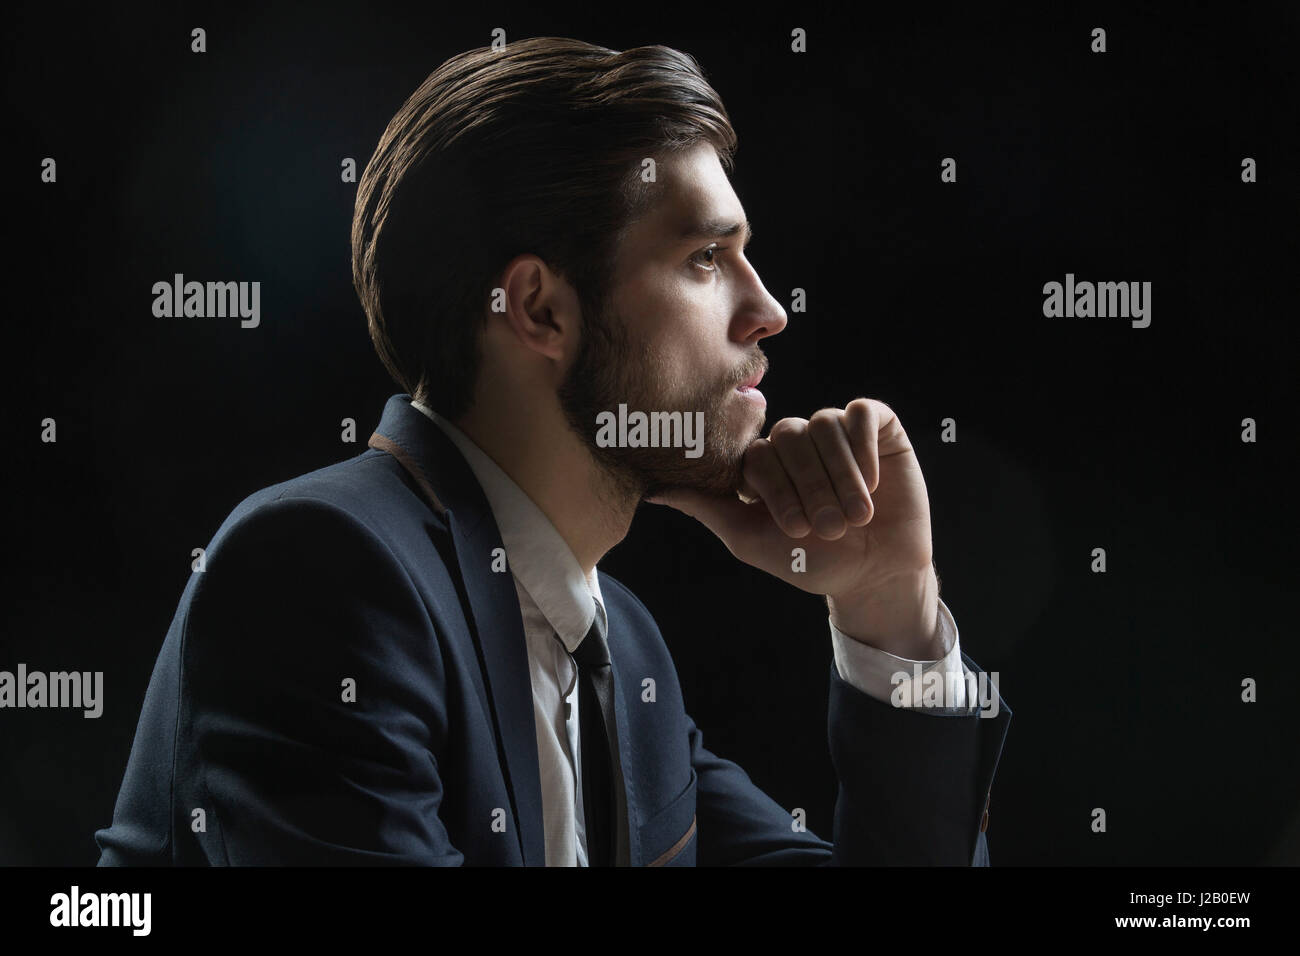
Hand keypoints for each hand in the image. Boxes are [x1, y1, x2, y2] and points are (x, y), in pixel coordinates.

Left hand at [648, 399, 942, 655]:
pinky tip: (873, 483)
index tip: (795, 530)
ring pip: (825, 425)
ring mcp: (835, 430)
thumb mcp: (751, 540)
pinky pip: (863, 413)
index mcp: (765, 462)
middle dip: (810, 488)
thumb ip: (706, 508)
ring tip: (855, 516)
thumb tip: (652, 488)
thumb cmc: (811, 561)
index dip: (776, 489)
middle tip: (829, 529)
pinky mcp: (876, 426)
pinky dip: (865, 449)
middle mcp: (797, 439)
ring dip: (841, 477)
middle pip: (790, 436)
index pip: (757, 453)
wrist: (875, 574)